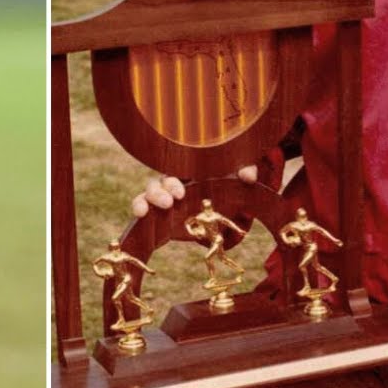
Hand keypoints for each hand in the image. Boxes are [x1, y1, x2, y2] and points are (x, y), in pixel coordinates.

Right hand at [130, 167, 257, 216]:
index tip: (181, 193)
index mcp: (188, 173)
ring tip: (146, 212)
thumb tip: (249, 176)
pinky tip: (138, 217)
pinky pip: (143, 211)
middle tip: (170, 203)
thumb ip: (244, 170)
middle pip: (157, 183)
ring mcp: (163, 201)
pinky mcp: (159, 217)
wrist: (222, 207)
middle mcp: (171, 185)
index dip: (174, 181)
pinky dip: (138, 211)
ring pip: (145, 195)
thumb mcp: (237, 178)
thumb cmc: (226, 186)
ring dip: (145, 201)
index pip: (175, 171)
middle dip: (159, 193)